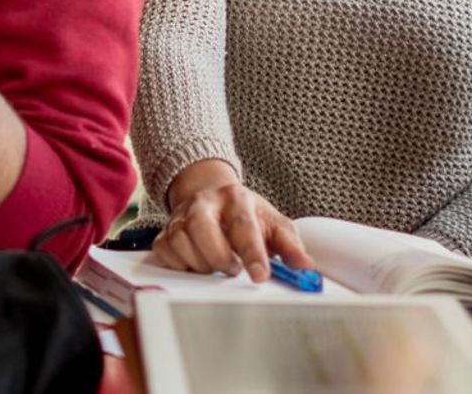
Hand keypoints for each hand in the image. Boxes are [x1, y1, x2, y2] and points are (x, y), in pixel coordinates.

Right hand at [152, 160, 312, 281]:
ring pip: (181, 244)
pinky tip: (197, 263)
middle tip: (233, 268)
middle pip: (202, 230)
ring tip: (218, 264)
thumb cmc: (246, 214)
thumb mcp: (273, 224)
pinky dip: (182, 266)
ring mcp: (180, 217)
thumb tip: (306, 265)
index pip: (243, 226)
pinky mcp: (164, 232)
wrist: (212, 196)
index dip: (252, 253)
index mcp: (235, 198)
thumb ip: (290, 245)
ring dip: (202, 264)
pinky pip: (165, 253)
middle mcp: (204, 203)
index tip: (260, 276)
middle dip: (220, 258)